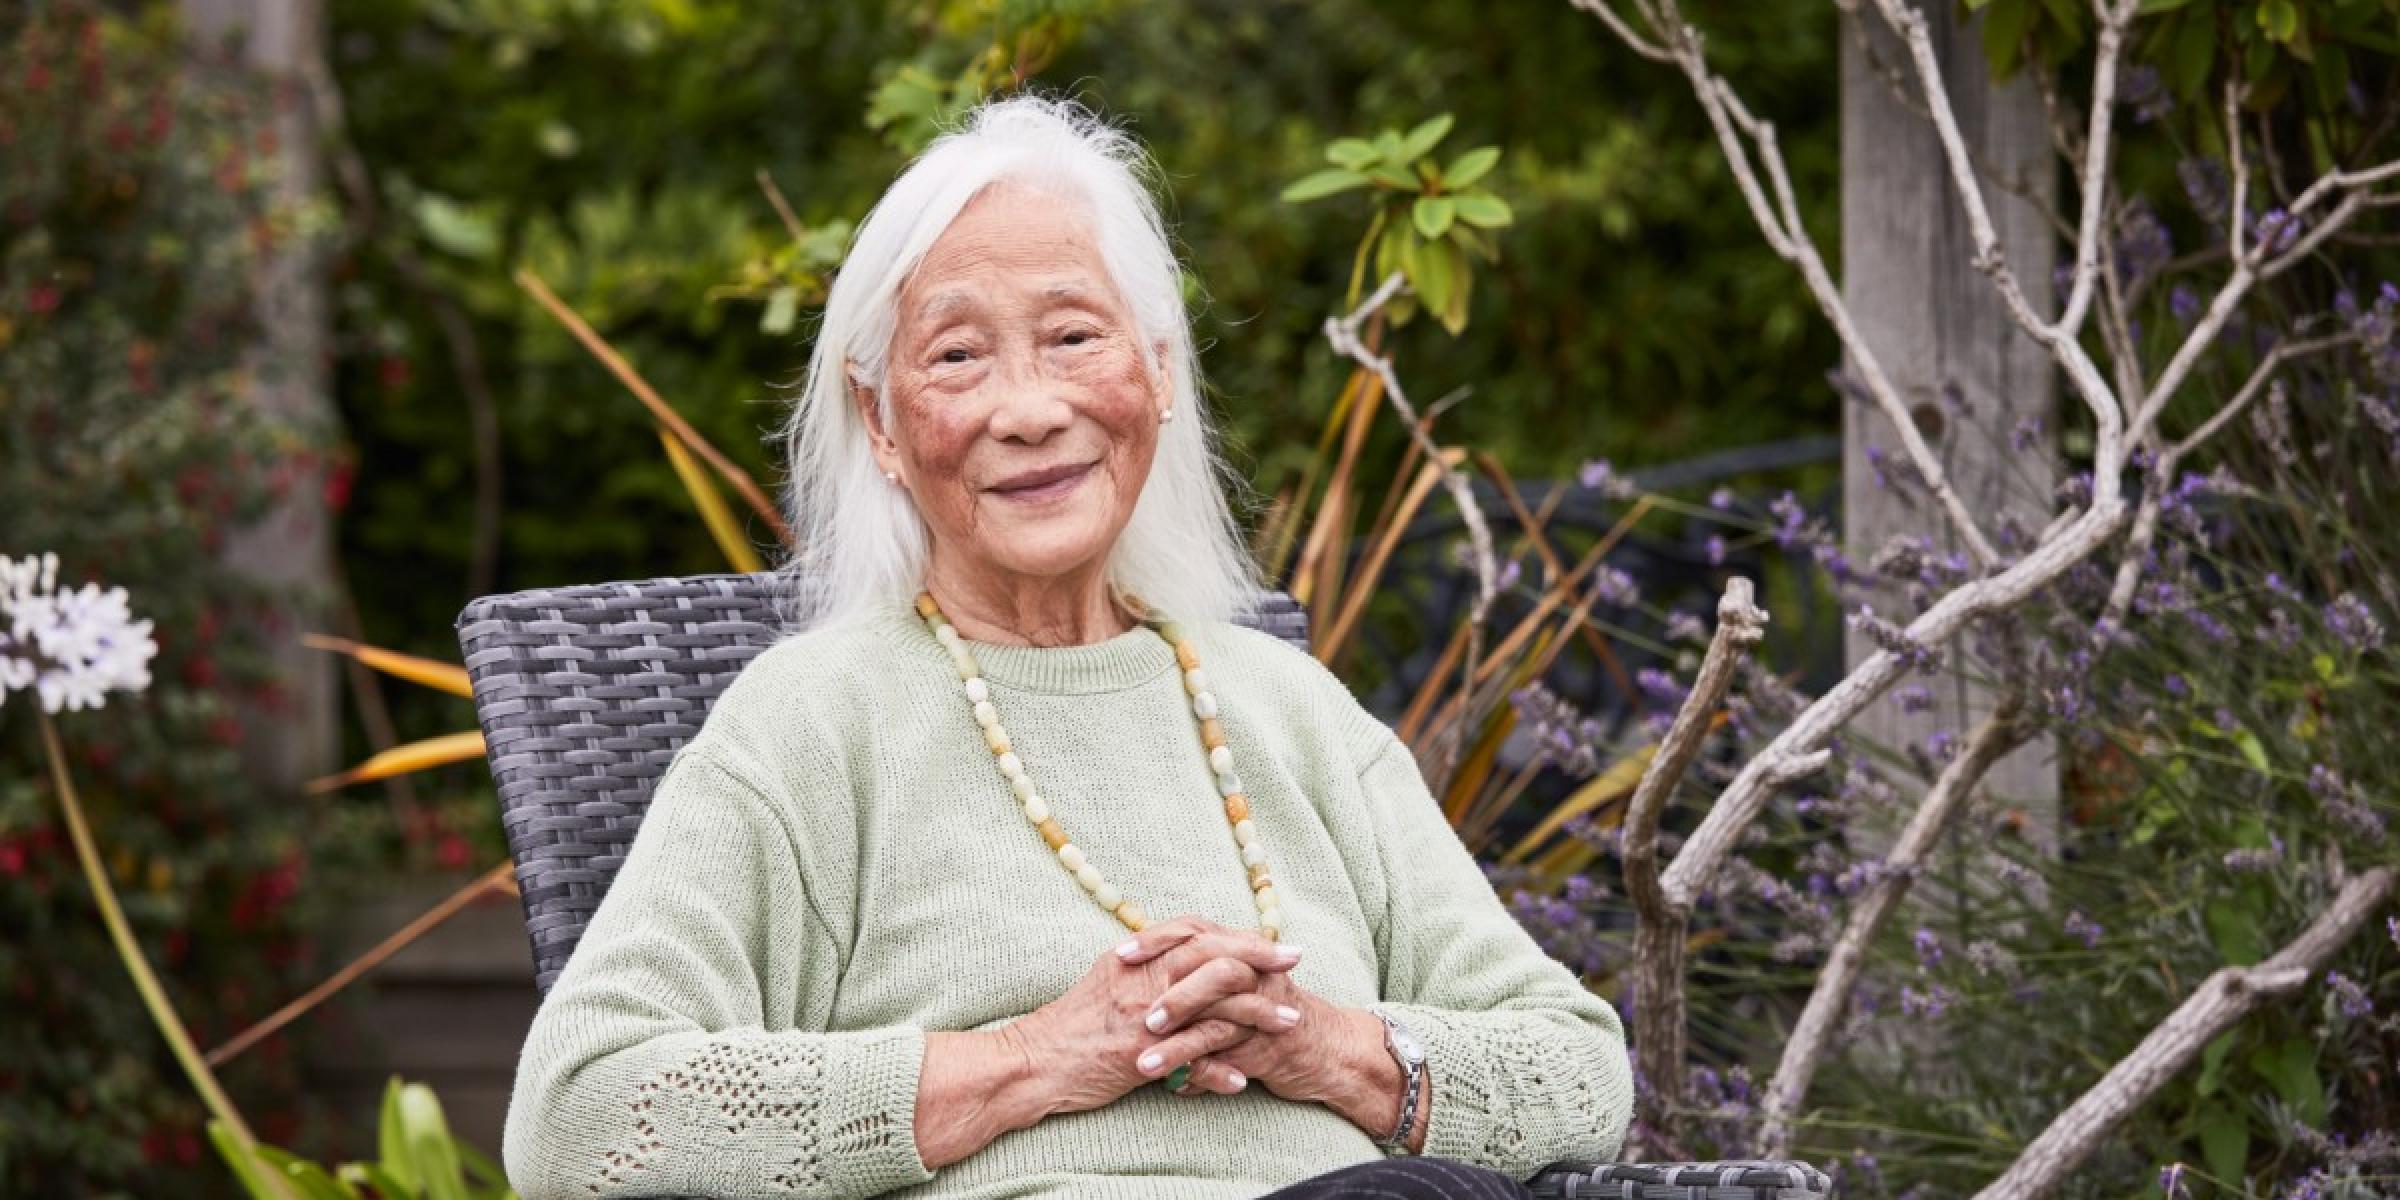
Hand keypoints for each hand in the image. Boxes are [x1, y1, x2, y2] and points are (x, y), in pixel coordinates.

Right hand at [1006, 915, 1304, 1115]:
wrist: (1036, 1060)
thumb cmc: (1074, 1023)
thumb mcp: (1110, 979)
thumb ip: (1148, 964)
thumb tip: (1183, 952)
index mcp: (1138, 956)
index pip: (1197, 930)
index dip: (1238, 933)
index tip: (1274, 940)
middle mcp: (1144, 976)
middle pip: (1214, 955)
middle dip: (1260, 957)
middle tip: (1296, 962)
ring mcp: (1145, 1013)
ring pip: (1214, 1004)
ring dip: (1257, 1013)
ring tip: (1289, 1021)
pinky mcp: (1141, 1052)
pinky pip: (1192, 1058)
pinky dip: (1220, 1070)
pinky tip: (1242, 1080)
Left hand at [1120, 916, 1376, 1107]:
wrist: (1325, 1049)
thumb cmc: (1265, 1012)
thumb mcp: (1234, 981)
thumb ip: (1194, 967)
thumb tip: (1136, 961)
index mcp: (1239, 950)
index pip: (1195, 930)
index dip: (1157, 941)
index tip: (1119, 956)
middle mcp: (1256, 974)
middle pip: (1214, 972)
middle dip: (1175, 996)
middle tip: (1141, 1019)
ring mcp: (1266, 1013)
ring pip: (1220, 1025)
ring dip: (1179, 1048)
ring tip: (1143, 1066)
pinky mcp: (1271, 1050)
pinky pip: (1231, 1063)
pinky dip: (1202, 1077)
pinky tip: (1175, 1089)